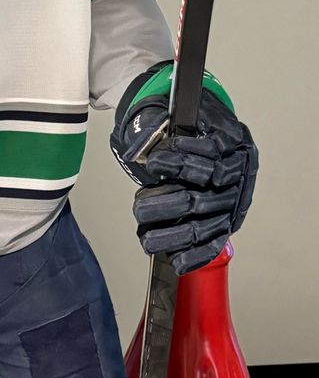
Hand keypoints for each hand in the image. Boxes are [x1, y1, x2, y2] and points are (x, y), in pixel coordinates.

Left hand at [110, 62, 257, 273]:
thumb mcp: (181, 116)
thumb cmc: (196, 127)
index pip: (209, 153)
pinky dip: (195, 255)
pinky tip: (176, 261)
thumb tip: (137, 150)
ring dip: (174, 234)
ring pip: (205, 223)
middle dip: (167, 204)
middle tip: (139, 208)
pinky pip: (214, 242)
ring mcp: (235, 201)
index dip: (179, 160)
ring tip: (146, 236)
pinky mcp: (230, 222)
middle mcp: (239, 174)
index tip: (152, 162)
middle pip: (203, 194)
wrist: (217, 133)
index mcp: (232, 140)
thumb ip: (160, 128)